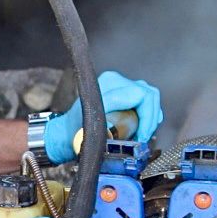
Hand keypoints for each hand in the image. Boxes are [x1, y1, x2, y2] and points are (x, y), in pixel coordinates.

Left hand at [44, 71, 163, 163]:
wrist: (66, 136)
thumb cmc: (75, 131)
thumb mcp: (94, 120)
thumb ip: (114, 105)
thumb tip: (137, 101)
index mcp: (110, 83)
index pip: (144, 95)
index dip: (147, 117)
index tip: (142, 134)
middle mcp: (117, 81)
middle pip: (150, 96)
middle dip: (150, 119)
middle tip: (143, 136)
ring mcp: (121, 88)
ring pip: (150, 99)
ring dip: (149, 118)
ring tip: (140, 134)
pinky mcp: (124, 96)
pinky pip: (145, 103)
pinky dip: (146, 117)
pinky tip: (139, 129)